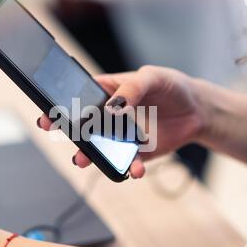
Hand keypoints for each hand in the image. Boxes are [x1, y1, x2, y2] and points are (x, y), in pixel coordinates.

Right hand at [36, 65, 206, 177]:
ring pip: (100, 148)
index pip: (79, 97)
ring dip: (90, 156)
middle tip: (58, 135)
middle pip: (84, 126)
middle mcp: (110, 115)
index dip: (61, 105)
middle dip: (69, 133)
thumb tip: (113, 107)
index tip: (49, 114)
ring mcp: (121, 135)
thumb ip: (132, 89)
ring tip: (83, 160)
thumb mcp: (153, 77)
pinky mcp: (137, 152)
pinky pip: (127, 162)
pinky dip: (128, 168)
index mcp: (108, 92)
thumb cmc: (172, 86)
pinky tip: (134, 169)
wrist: (197, 110)